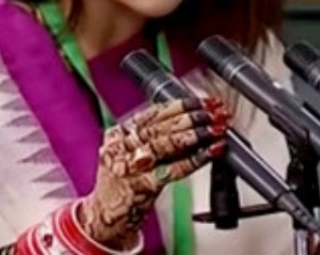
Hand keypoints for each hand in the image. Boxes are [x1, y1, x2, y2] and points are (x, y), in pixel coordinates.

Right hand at [78, 97, 229, 248]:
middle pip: (160, 127)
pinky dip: (194, 160)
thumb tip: (193, 121)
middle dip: (191, 117)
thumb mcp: (130, 153)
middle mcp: (121, 147)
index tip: (200, 101)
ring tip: (213, 129)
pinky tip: (209, 153)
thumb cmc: (123, 184)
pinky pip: (173, 170)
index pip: (152, 113)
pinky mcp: (141, 186)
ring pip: (165, 144)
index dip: (180, 105)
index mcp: (119, 134)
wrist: (106, 218)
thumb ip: (155, 136)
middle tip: (212, 113)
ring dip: (194, 135)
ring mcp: (130, 167)